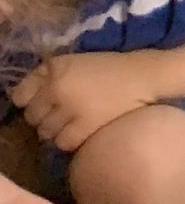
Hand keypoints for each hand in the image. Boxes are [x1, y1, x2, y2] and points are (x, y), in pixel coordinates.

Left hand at [14, 52, 157, 154]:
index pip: (21, 97)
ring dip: (55, 132)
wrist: (143, 77)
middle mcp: (58, 90)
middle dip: (43, 119)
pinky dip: (68, 141)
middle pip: (33, 117)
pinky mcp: (87, 126)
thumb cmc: (108, 68)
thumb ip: (45, 75)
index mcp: (54, 72)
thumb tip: (25, 97)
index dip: (29, 103)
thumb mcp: (72, 61)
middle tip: (59, 117)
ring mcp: (72, 109)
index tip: (41, 105)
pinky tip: (79, 134)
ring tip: (69, 127)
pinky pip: (64, 142)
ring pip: (46, 132)